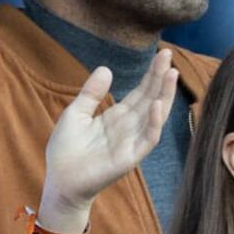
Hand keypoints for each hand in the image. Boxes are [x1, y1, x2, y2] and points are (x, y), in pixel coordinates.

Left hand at [38, 48, 178, 233]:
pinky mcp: (130, 158)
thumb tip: (106, 69)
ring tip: (171, 75)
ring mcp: (132, 143)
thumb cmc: (66, 150)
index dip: (151, 74)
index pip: (141, 92)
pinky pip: (147, 140)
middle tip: (170, 56)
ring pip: (154, 117)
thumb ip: (92, 93)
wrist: (61, 179)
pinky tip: (157, 106)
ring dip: (164, 96)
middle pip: (151, 100)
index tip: (161, 54)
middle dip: (161, 79)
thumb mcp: (76, 112)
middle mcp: (129, 128)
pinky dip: (153, 124)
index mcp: (118, 117)